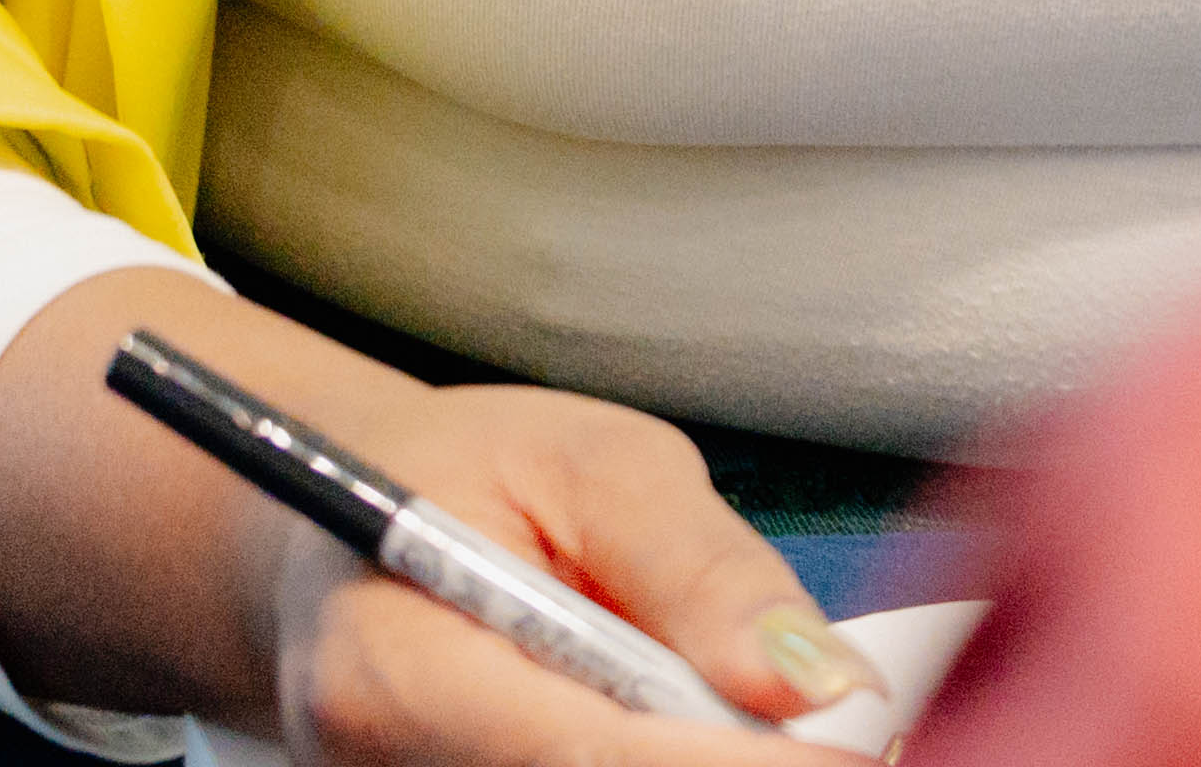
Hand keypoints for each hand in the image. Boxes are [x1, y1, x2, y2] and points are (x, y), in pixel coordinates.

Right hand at [0, 270, 884, 756]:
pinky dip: (657, 760)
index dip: (725, 760)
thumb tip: (815, 684)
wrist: (345, 537)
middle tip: (844, 739)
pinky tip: (690, 729)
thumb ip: (701, 570)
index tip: (855, 751)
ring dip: (697, 758)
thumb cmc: (469, 478)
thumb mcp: (594, 463)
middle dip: (723, 763)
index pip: (578, 750)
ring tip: (747, 708)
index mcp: (390, 669)